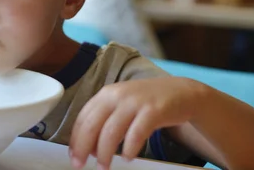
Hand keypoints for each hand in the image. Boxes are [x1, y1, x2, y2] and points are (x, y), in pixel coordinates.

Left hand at [69, 76, 204, 169]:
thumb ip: (104, 120)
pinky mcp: (153, 111)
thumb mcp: (121, 104)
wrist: (180, 92)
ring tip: (104, 166)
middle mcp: (117, 95)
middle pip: (93, 125)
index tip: (73, 156)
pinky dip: (130, 148)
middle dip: (84, 148)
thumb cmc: (146, 103)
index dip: (75, 139)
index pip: (83, 118)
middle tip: (81, 165)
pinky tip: (128, 158)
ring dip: (105, 153)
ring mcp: (135, 102)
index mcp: (106, 94)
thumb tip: (89, 148)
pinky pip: (136, 133)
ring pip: (112, 131)